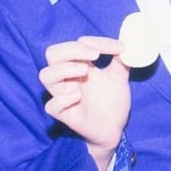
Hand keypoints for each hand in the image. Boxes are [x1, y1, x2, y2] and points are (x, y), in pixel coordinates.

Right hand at [40, 36, 130, 170]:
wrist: (115, 128)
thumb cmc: (112, 101)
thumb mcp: (120, 78)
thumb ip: (121, 61)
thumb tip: (125, 45)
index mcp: (78, 64)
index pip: (75, 44)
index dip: (94, 42)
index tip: (118, 48)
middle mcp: (67, 77)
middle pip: (52, 53)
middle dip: (72, 50)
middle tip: (95, 55)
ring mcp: (63, 95)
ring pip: (45, 75)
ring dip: (64, 69)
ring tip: (86, 71)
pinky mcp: (64, 114)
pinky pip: (52, 105)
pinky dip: (63, 98)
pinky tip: (79, 97)